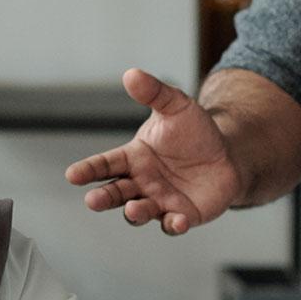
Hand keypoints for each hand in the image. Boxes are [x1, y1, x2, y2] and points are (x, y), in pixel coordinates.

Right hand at [64, 69, 244, 233]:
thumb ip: (154, 93)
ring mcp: (160, 201)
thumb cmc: (196, 132)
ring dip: (134, 213)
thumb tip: (131, 74)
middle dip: (103, 198)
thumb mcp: (176, 106)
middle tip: (93, 201)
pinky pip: (172, 224)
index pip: (105, 165)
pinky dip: (171, 225)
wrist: (228, 154)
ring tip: (133, 210)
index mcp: (133, 157)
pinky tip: (175, 220)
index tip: (72, 175)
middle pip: (115, 193)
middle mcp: (141, 182)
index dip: (88, 170)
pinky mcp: (181, 215)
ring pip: (139, 211)